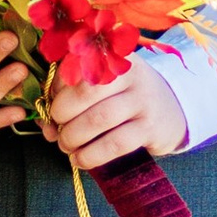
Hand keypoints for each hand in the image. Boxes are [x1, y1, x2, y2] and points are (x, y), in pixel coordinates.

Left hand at [45, 59, 188, 171]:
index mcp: (112, 57)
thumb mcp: (104, 84)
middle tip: (55, 128)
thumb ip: (72, 94)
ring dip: (73, 137)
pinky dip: (91, 155)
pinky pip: (115, 144)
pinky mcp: (151, 128)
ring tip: (65, 146)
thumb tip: (44, 124)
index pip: (75, 67)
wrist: (172, 109)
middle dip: (61, 114)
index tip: (49, 104)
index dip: (55, 89)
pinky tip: (80, 160)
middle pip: (86, 92)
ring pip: (99, 119)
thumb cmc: (125, 96)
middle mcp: (130, 74)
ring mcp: (143, 100)